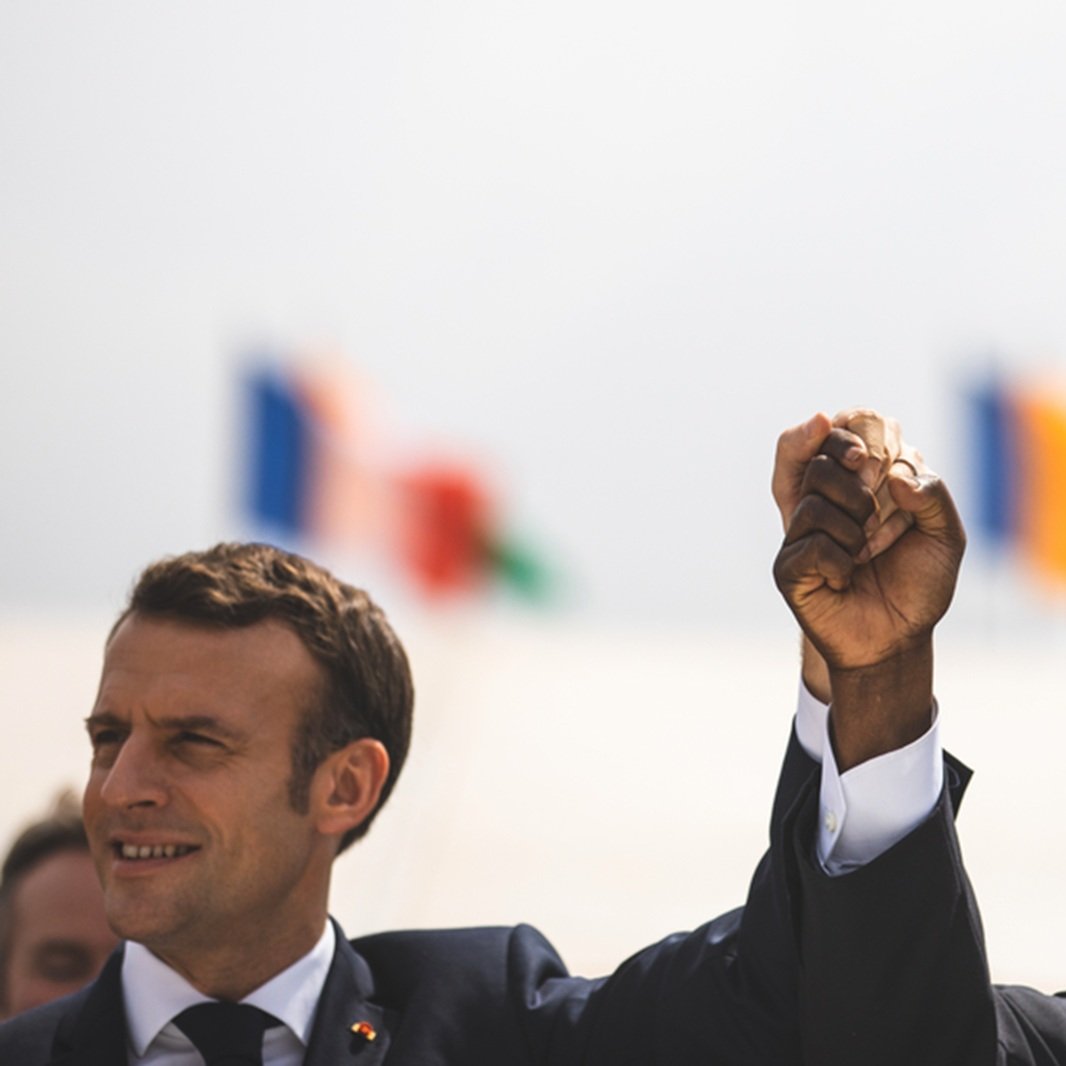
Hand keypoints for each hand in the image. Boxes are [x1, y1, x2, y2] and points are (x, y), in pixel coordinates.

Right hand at [773, 429, 965, 767]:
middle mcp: (822, 504)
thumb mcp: (945, 536)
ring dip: (854, 529)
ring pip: (814, 502)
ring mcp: (800, 535)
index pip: (835, 438)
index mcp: (855, 486)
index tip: (867, 456)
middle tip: (875, 516)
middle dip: (855, 486)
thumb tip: (895, 475)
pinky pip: (809, 544)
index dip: (846, 434)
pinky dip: (839, 560)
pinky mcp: (787, 567)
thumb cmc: (918, 585)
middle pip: (819, 462)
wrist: (897, 641)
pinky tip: (845, 578)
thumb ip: (933, 494)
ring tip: (864, 555)